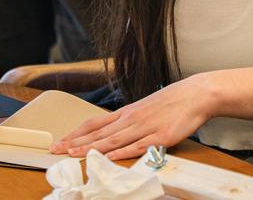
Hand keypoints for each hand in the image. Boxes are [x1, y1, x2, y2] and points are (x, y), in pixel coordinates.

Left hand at [49, 76, 213, 159]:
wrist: (196, 94)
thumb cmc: (172, 102)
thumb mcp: (145, 108)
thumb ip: (129, 121)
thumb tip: (113, 131)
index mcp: (127, 112)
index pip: (95, 123)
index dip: (76, 133)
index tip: (61, 141)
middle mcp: (131, 119)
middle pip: (98, 132)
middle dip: (76, 142)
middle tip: (56, 150)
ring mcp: (145, 127)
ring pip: (114, 140)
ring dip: (92, 148)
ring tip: (75, 154)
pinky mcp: (161, 136)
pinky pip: (139, 146)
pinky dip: (123, 152)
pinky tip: (111, 157)